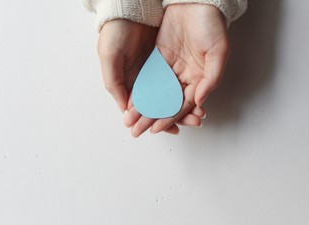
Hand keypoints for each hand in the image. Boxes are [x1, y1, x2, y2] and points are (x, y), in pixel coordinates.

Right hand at [98, 19, 203, 134]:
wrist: (130, 7)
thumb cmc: (114, 32)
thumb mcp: (110, 58)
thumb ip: (114, 84)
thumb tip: (124, 109)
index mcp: (128, 84)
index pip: (145, 108)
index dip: (156, 120)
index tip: (170, 129)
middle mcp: (144, 81)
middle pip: (162, 104)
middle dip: (177, 116)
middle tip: (193, 124)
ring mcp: (157, 71)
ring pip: (173, 94)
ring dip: (185, 105)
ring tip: (199, 115)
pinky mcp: (167, 60)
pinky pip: (179, 78)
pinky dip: (188, 89)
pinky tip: (198, 96)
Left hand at [124, 4, 229, 134]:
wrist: (195, 0)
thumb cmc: (211, 24)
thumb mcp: (219, 51)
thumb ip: (211, 78)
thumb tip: (200, 100)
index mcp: (200, 78)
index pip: (183, 104)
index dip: (170, 117)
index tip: (156, 128)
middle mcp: (185, 76)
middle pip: (167, 102)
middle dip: (153, 118)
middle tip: (138, 132)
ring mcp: (171, 68)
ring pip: (157, 93)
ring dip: (145, 108)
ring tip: (131, 121)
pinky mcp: (159, 58)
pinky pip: (149, 77)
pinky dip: (141, 89)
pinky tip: (132, 101)